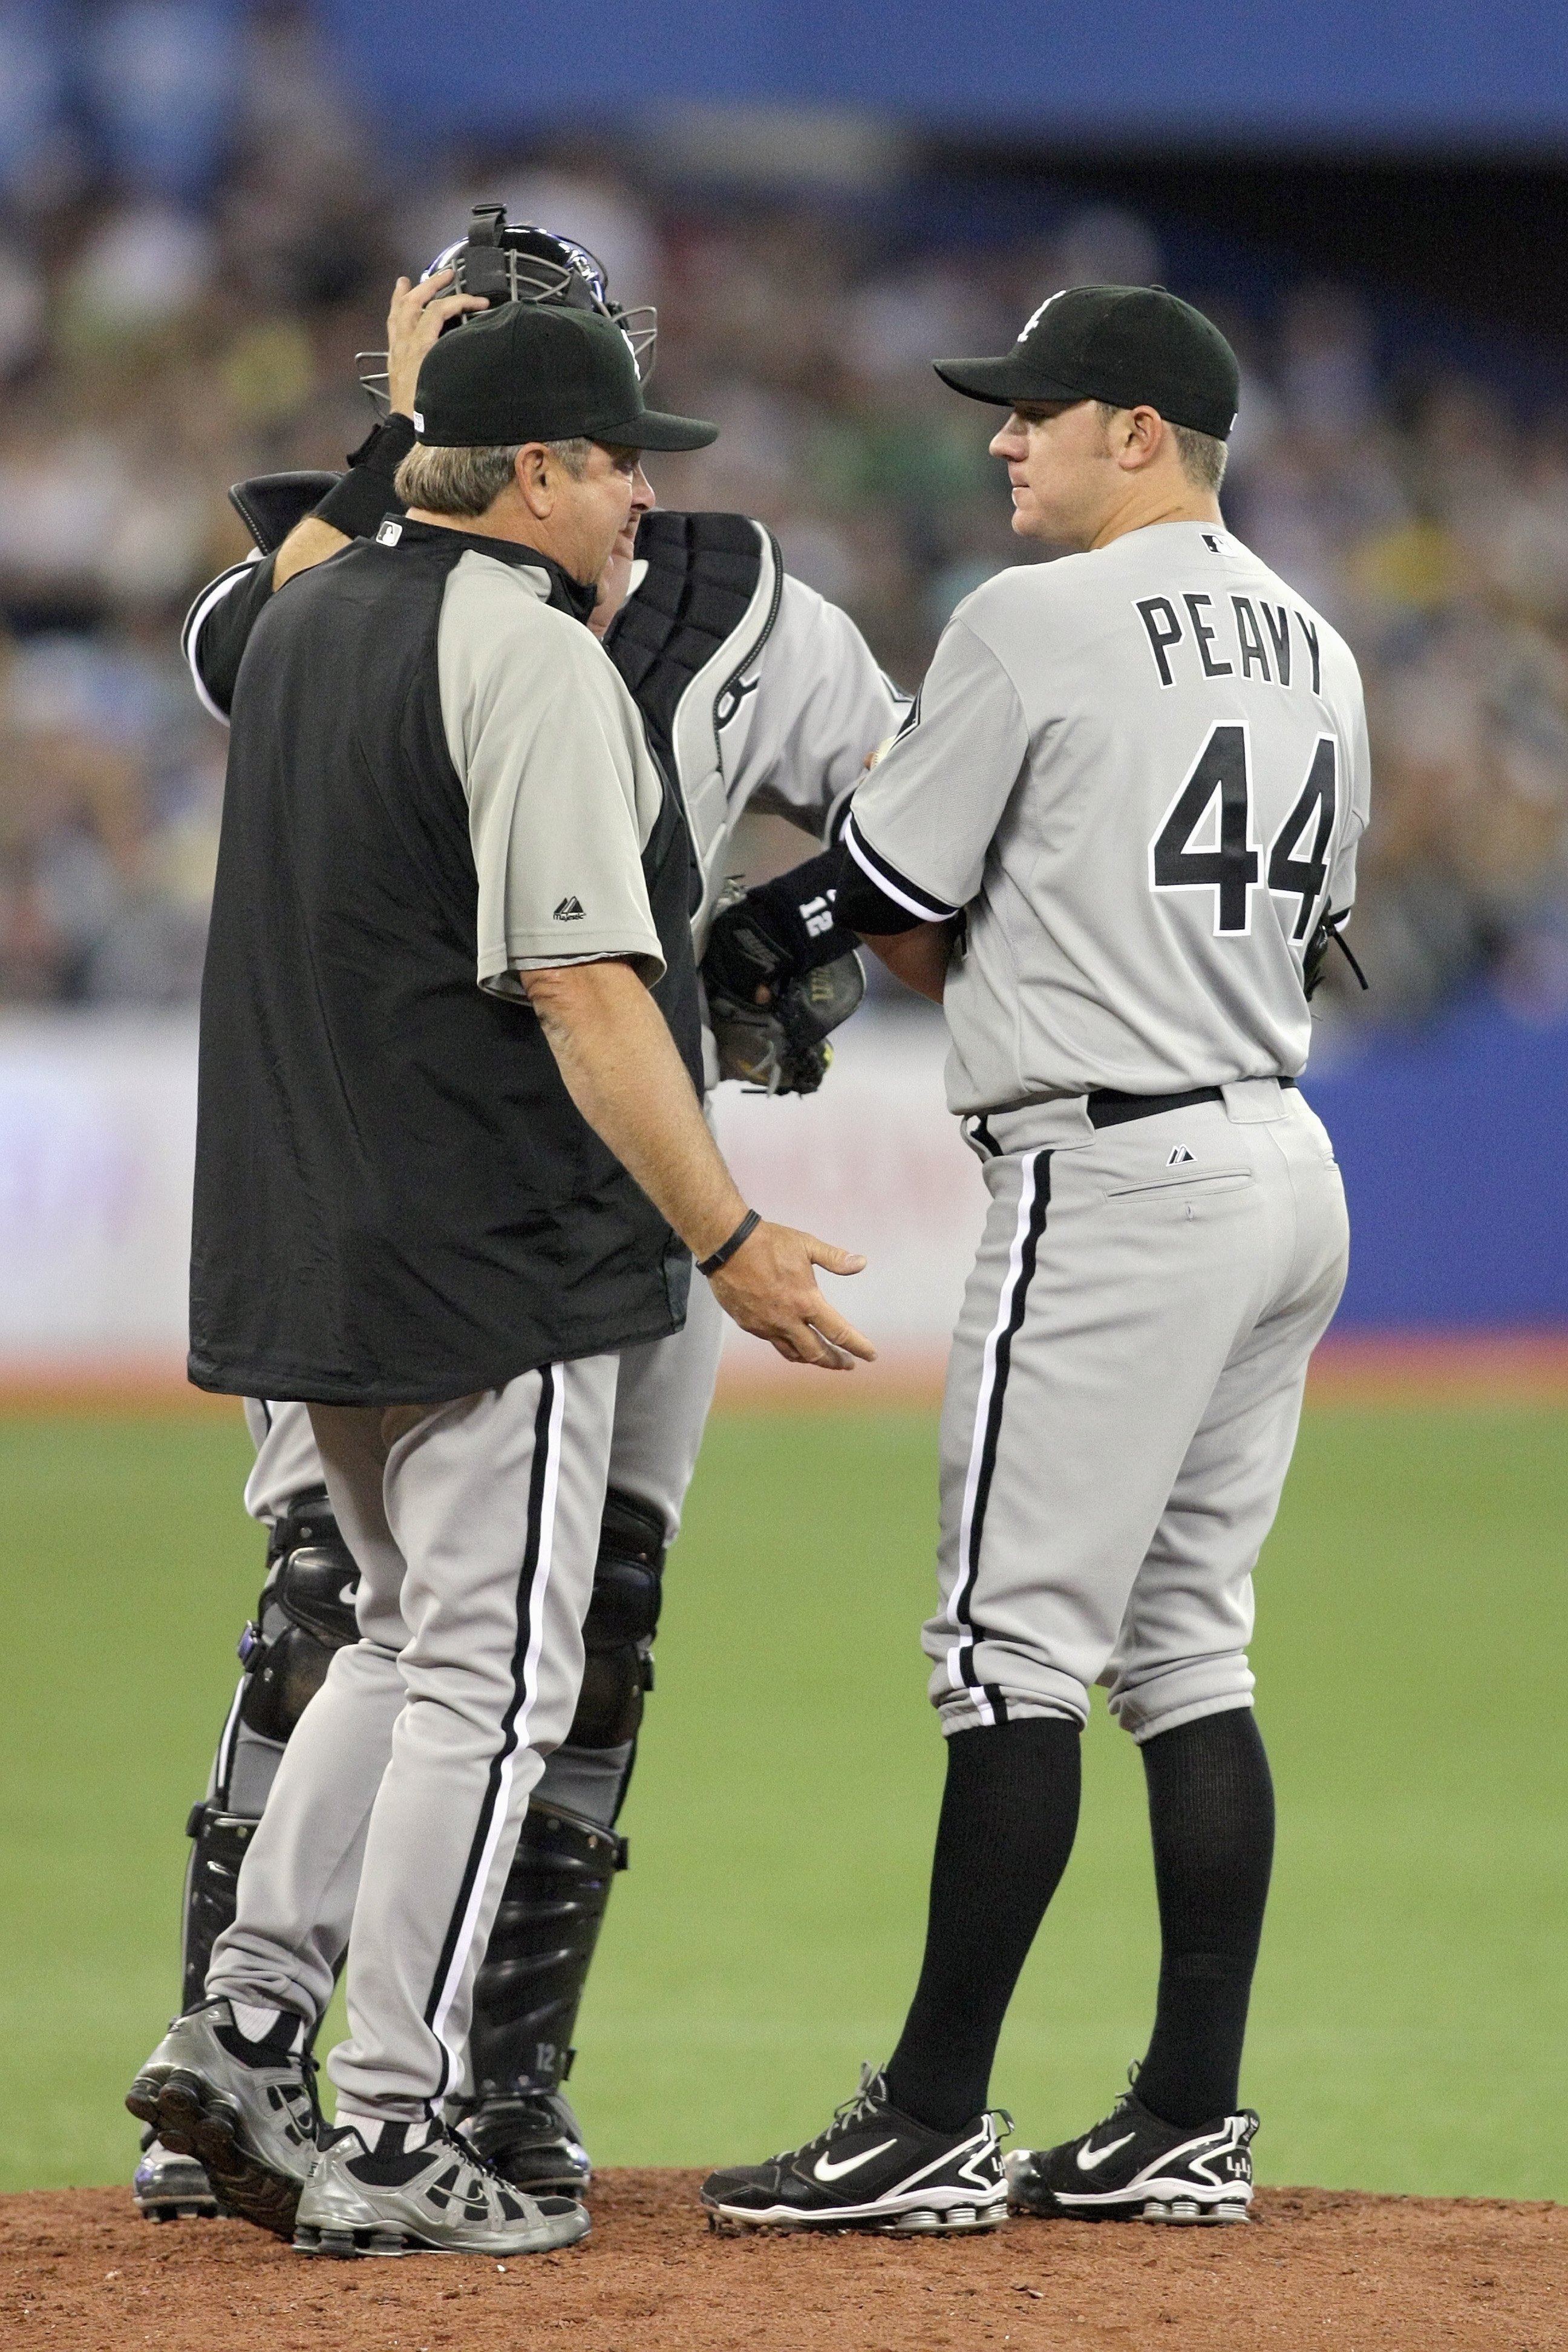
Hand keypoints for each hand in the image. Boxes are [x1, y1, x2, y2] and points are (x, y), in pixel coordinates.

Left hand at [386, 270, 487, 416]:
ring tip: (407, 280)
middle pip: (415, 302)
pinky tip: (398, 307)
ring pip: (398, 311)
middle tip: (448, 274)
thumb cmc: (429, 410)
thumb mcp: (449, 380)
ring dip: (405, 293)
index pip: (439, 310)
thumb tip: (475, 339)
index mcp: (420, 346)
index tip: (481, 303)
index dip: (461, 301)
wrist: (408, 431)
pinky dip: (395, 311)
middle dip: (433, 284)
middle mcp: (405, 343)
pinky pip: (392, 326)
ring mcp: (396, 349)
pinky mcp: (394, 359)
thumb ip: (459, 356)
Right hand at [707, 1222, 873, 1370]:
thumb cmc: (768, 1242)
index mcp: (806, 1302)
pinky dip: (788, 1345)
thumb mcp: (806, 1245)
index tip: (871, 1355)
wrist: (726, 1245)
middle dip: (835, 1361)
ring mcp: (766, 1326)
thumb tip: (862, 1263)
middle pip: (817, 1353)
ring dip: (812, 1359)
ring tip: (822, 1358)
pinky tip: (793, 1339)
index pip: (839, 1333)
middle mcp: (787, 1320)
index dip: (858, 1346)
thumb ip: (835, 1258)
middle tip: (848, 1364)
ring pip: (793, 1354)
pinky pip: (773, 1342)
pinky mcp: (749, 1324)